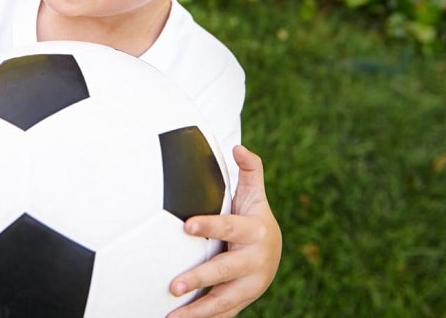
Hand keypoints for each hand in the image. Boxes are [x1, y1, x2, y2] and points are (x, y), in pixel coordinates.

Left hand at [167, 145, 281, 317]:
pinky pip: (223, 314)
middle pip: (225, 271)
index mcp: (255, 231)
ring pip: (224, 300)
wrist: (274, 253)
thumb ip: (250, 170)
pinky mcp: (242, 301)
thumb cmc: (254, 217)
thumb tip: (238, 146)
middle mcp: (254, 261)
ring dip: (198, 310)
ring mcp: (250, 285)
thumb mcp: (255, 194)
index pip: (228, 227)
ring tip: (171, 315)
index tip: (186, 225)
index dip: (208, 225)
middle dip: (199, 278)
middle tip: (173, 284)